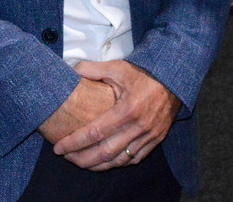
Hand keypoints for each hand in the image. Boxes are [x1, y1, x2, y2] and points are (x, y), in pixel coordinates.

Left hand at [53, 61, 181, 170]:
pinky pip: (134, 159)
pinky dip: (117, 163)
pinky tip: (105, 161)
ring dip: (97, 165)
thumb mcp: (117, 67)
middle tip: (66, 157)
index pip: (94, 133)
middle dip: (81, 159)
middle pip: (104, 153)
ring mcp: (149, 135)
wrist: (173, 79)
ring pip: (118, 160)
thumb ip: (92, 70)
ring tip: (82, 162)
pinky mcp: (156, 139)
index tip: (58, 148)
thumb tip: (70, 71)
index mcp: (127, 109)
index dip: (74, 143)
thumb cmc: (143, 74)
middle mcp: (138, 126)